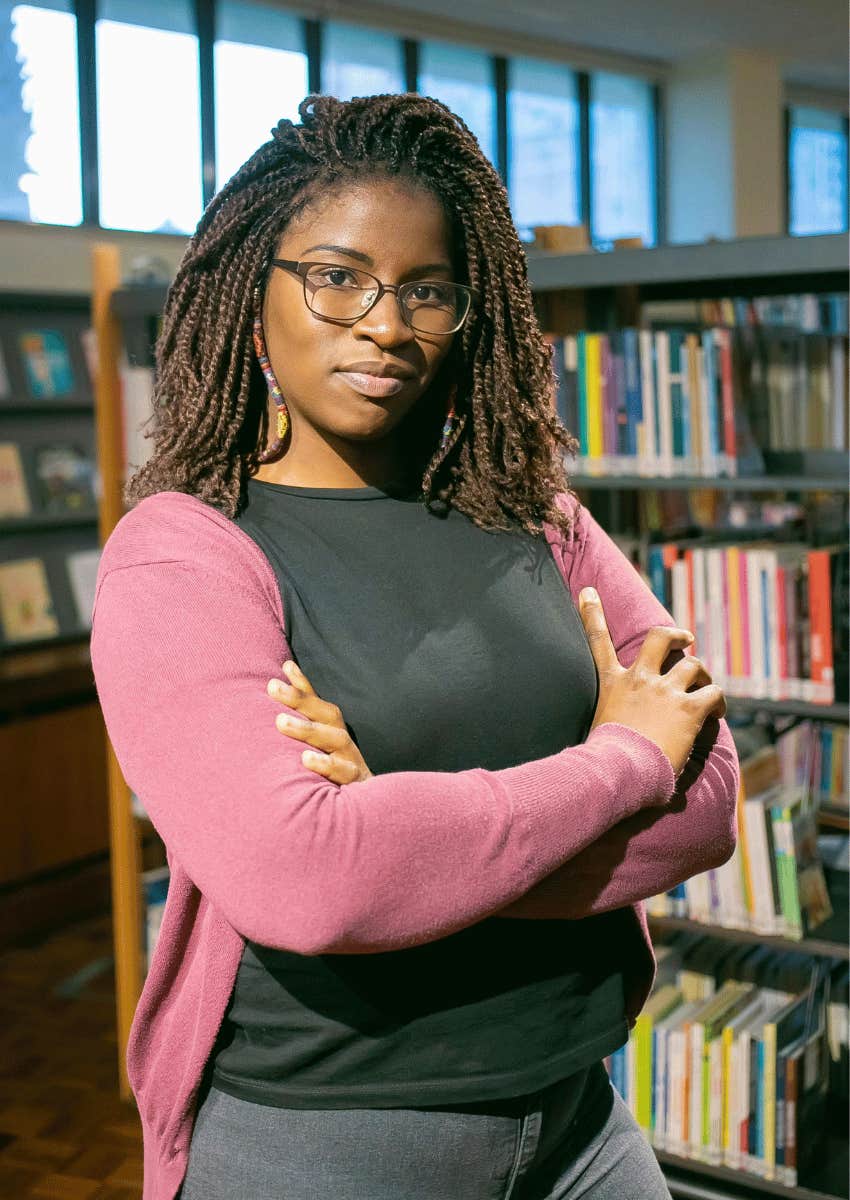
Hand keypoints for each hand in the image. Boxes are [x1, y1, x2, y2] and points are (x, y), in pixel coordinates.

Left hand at [267, 660, 372, 783]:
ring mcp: (351, 760)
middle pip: (325, 714)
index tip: (285, 666)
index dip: (302, 685)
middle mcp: (343, 741)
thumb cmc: (335, 778)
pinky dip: (326, 764)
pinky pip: (344, 772)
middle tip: (272, 686)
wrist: (369, 814)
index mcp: (333, 732)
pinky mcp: (356, 783)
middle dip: (299, 699)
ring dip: (307, 729)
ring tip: (280, 722)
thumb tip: (275, 707)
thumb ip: (301, 733)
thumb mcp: (319, 754)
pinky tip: (306, 760)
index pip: (317, 704)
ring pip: (334, 739)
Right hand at [579, 586, 726, 777]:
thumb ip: (608, 725)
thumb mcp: (597, 731)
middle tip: (686, 638)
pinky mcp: (689, 707)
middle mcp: (639, 679)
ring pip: (692, 665)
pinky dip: (719, 702)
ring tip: (708, 689)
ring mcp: (665, 690)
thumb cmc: (604, 759)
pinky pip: (713, 694)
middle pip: (658, 638)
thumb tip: (601, 749)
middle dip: (675, 634)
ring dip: (703, 675)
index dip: (592, 614)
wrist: (618, 768)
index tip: (589, 593)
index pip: (598, 641)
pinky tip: (718, 714)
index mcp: (612, 684)